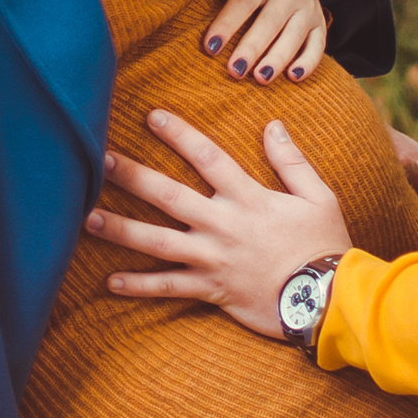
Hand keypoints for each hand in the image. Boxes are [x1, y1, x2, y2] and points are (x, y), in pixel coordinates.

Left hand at [85, 109, 352, 339]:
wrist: (330, 300)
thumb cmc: (325, 246)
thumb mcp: (318, 196)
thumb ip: (291, 161)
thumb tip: (273, 125)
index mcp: (248, 198)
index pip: (208, 157)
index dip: (179, 135)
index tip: (151, 116)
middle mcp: (223, 225)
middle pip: (169, 196)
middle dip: (133, 176)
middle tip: (99, 160)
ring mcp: (213, 258)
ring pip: (158, 242)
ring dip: (121, 229)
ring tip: (87, 218)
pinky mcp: (211, 289)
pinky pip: (169, 288)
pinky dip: (139, 286)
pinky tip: (109, 282)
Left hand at [195, 0, 328, 83]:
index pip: (244, 1)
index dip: (227, 24)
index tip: (210, 46)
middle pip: (270, 22)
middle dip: (252, 48)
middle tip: (235, 70)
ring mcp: (308, 8)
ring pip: (294, 36)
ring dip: (278, 59)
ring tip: (260, 78)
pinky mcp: (319, 24)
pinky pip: (318, 45)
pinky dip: (309, 62)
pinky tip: (293, 77)